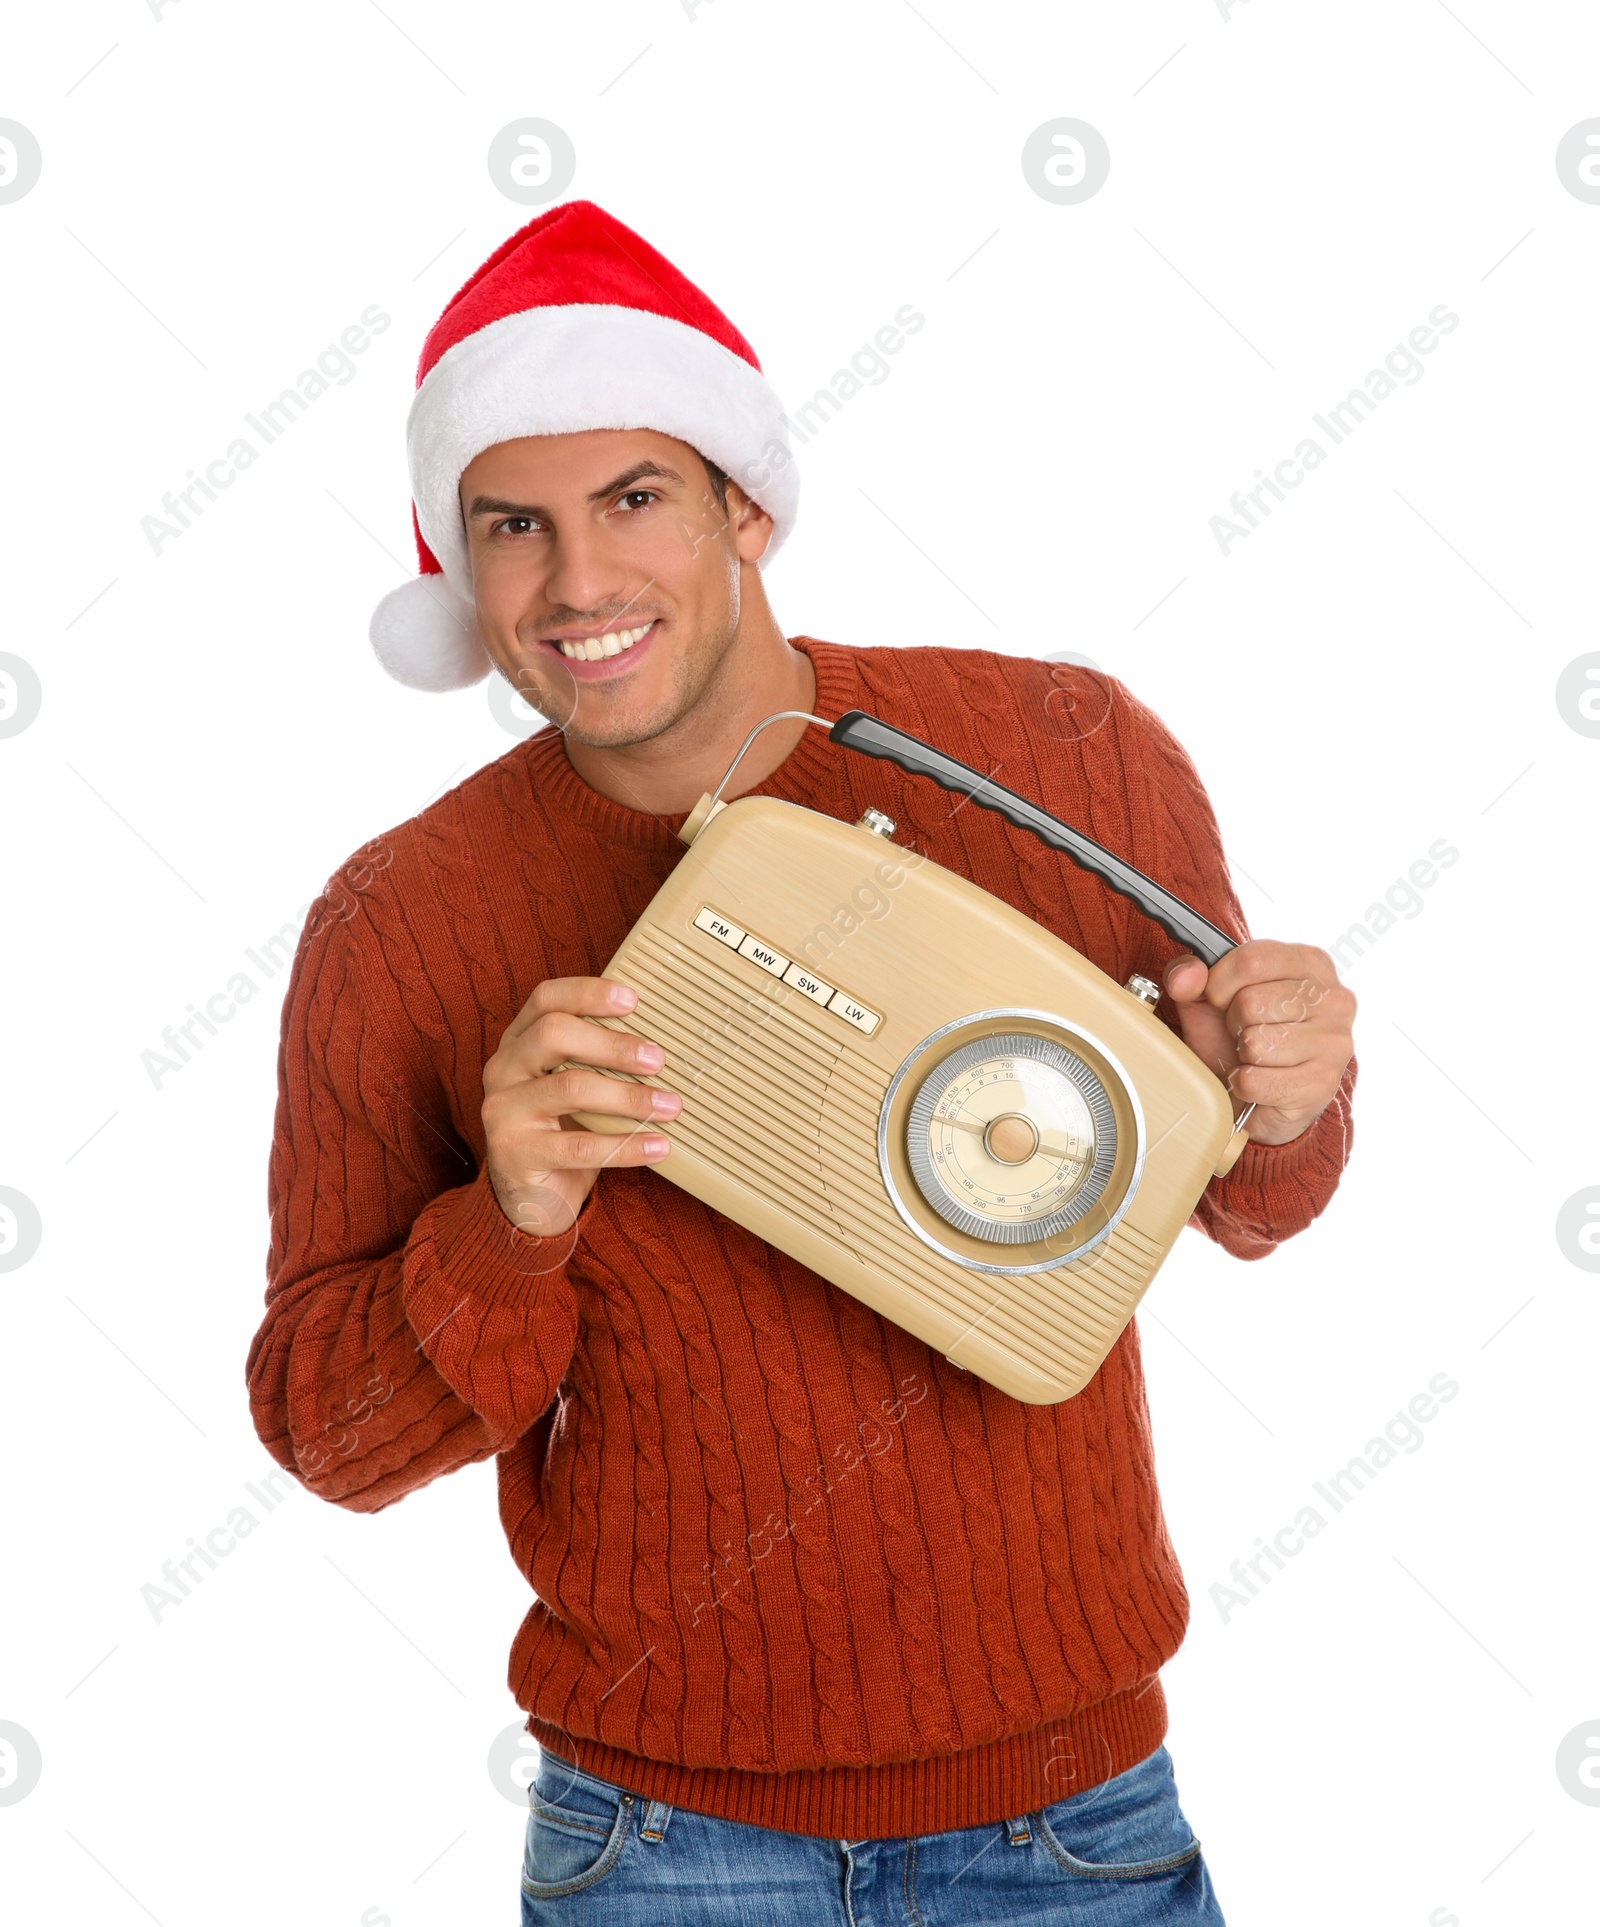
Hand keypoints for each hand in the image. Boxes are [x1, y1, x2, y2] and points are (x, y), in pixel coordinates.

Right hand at [481, 976, 677, 1237]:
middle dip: (612, 1044)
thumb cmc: (564, 1130)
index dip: (588, 993)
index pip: (545, 999)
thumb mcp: (574, 1087)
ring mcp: (503, 1112)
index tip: (632, 1000)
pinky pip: (579, 1147)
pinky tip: (658, 1146)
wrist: (531, 1198)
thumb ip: (599, 1060)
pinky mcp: (515, 1154)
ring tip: (670, 1106)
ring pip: (570, 1088)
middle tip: (657, 1060)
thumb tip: (662, 1042)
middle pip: (554, 1034)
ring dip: (628, 1096)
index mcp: (518, 1042)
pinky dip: (626, 1145)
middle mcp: (503, 1069)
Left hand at [1163, 941, 1354, 1147]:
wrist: (1256, 1098)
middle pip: (1251, 1002)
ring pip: (1256, 1042)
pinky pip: (1255, 1081)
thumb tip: (1185, 975)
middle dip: (1234, 1023)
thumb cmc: (1237, 1041)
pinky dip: (1245, 1085)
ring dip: (1243, 1056)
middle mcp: (1334, 998)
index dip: (1220, 983)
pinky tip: (1261, 1083)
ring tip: (1256, 1057)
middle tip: (1246, 1033)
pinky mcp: (1322, 1085)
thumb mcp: (1207, 1000)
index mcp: (1310, 963)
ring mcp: (1335, 1043)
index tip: (1221, 1000)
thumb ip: (1189, 976)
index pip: (1252, 960)